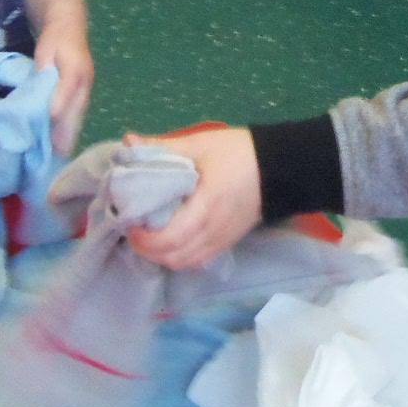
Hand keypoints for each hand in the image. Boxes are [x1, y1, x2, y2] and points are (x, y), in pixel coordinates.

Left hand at [32, 15, 94, 155]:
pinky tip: (63, 142)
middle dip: (67, 132)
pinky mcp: (83, 93)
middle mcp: (85, 82)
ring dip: (70, 134)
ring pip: (79, 115)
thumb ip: (45, 67)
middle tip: (58, 153)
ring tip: (60, 155)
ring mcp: (86, 89)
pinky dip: (71, 128)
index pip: (68, 90)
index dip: (60, 106)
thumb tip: (44, 83)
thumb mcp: (46, 48)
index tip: (52, 122)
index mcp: (76, 69)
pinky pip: (78, 114)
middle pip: (77, 110)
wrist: (70, 25)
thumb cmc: (55, 39)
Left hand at [124, 127, 262, 270]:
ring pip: (184, 263)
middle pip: (173, 257)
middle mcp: (213, 231)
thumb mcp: (199, 144)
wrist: (279, 168)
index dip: (144, 238)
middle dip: (147, 248)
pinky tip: (170, 241)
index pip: (169, 238)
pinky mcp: (226, 244)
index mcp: (206, 206)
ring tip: (149, 235)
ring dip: (161, 255)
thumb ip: (162, 147)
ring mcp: (221, 240)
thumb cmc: (238, 154)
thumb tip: (128, 142)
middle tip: (133, 228)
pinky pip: (197, 261)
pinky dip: (178, 256)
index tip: (130, 222)